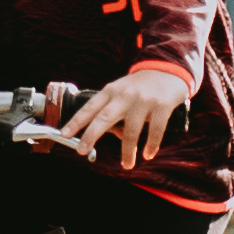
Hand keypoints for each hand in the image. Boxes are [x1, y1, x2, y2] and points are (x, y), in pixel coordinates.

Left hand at [36, 64, 190, 171]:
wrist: (169, 69)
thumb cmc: (141, 85)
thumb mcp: (122, 90)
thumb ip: (111, 108)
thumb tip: (102, 134)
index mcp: (112, 91)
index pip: (90, 107)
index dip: (76, 121)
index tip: (64, 134)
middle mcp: (125, 95)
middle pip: (104, 118)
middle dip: (91, 136)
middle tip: (82, 151)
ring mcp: (143, 100)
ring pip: (131, 132)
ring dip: (127, 152)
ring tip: (126, 164)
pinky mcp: (162, 106)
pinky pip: (155, 131)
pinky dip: (151, 146)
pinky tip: (148, 154)